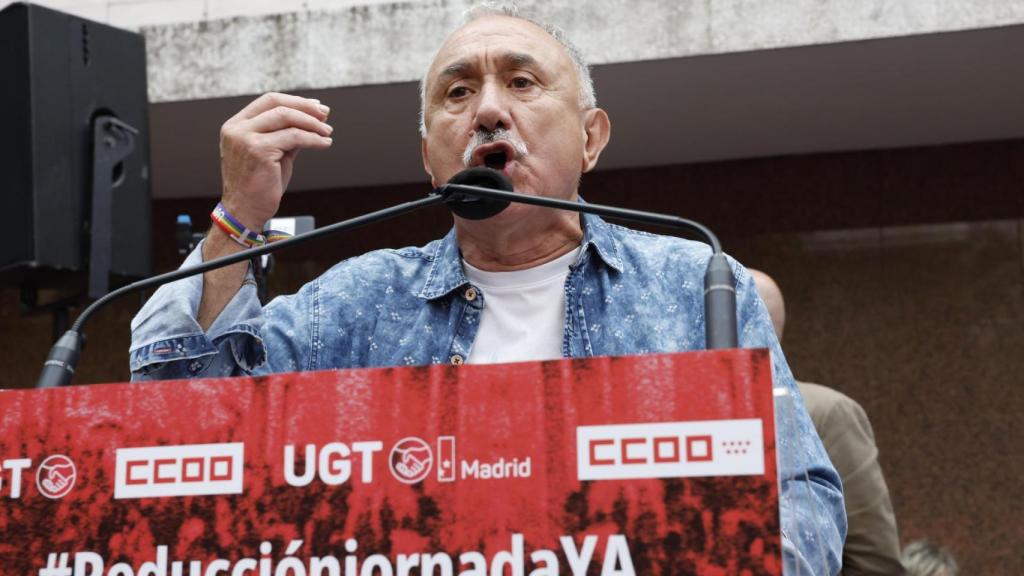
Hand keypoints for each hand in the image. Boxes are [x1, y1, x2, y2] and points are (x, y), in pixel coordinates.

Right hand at [218, 92, 332, 230]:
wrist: (245, 212)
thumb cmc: (259, 186)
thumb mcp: (274, 153)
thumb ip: (287, 134)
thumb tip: (312, 119)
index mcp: (237, 125)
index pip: (268, 101)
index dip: (295, 101)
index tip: (316, 107)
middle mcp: (237, 129)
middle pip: (277, 104)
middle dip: (305, 108)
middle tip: (325, 115)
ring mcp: (245, 138)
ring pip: (286, 117)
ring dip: (311, 123)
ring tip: (327, 132)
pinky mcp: (258, 150)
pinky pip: (294, 137)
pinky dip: (313, 139)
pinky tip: (324, 144)